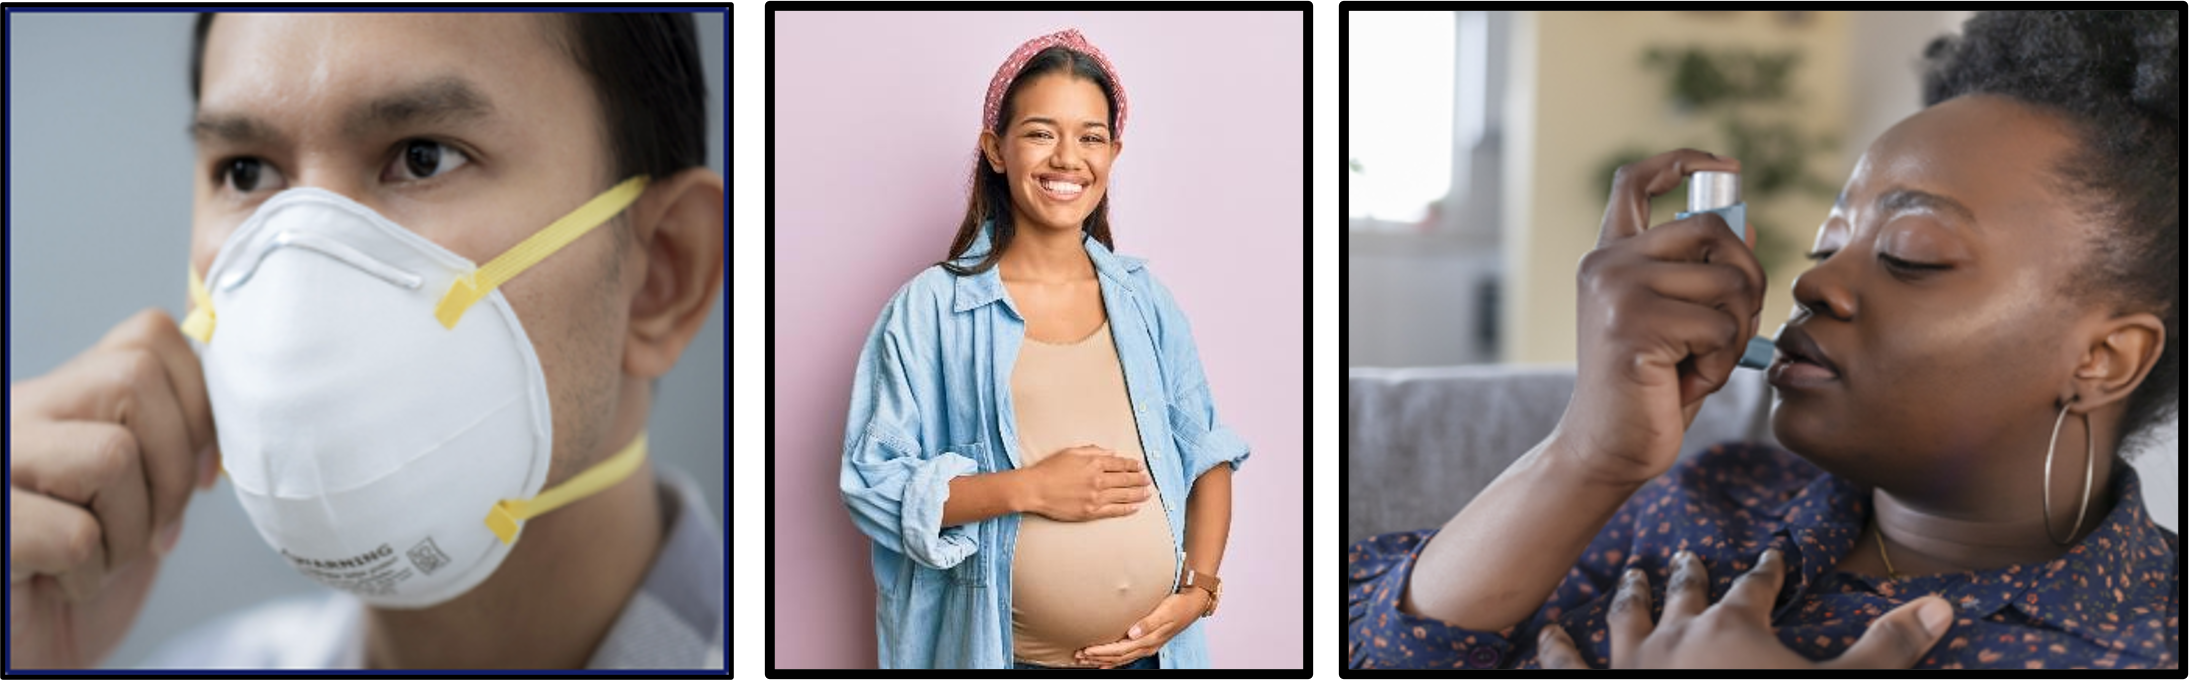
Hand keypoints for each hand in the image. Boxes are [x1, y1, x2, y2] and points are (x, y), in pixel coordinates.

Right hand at [10, 309, 218, 668]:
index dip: (200, 401)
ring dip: (131, 527)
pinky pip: (73, 533)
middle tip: (155, 525)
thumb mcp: (141, 489)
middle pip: (135, 376)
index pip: (150, 333)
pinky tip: (65, 582)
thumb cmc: (86, 570)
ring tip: (103, 555)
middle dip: (173, 465)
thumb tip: (246, 400)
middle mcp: (18, 413)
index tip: (202, 472)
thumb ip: (171, 435)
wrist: (33, 648)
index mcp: (61, 397)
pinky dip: (91, 572)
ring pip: (110, 453)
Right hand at [1022, 445, 1150, 521]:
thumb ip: (1093, 451)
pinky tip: (1135, 507)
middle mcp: (1098, 480)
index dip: (1133, 465)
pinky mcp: (1091, 512)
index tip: (1141, 466)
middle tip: (1148, 480)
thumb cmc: (1050, 469)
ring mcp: (1096, 498)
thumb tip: (1111, 453)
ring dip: (1138, 494)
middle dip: (1140, 479)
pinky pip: (1114, 511)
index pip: (1120, 464)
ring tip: (1148, 493)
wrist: (1035, 489)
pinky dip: (1127, 509)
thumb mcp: (1071, 452)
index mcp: (1094, 463)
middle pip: (1126, 479)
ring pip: (1124, 495)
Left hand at [1075, 591, 1207, 667]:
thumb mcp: (1165, 612)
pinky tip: (1103, 664)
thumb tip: (1132, 633)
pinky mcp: (1146, 642)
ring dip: (1102, 660)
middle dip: (1097, 658)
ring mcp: (1146, 646)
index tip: (1085, 650)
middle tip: (1078, 656)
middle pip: (1117, 658)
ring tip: (1084, 660)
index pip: (1120, 650)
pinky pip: (1126, 656)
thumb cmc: (1178, 605)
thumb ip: (1148, 623)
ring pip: (1120, 659)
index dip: (1101, 652)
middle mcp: (1146, 646)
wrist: (1192, 604)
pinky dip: (1113, 661)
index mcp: (1148, 640)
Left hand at [1537, 549, 1954, 668]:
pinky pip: (1570, 670)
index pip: (1756, 587)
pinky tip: (1546, 635)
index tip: (1772, 551)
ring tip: (1628, 575)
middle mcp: (1675, 636)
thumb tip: (1939, 606)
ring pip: (1627, 619)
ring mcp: (1631, 667)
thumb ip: (1886, 650)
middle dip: (1690, 573)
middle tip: (1686, 553)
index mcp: (1733, 628)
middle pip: (1686, 595)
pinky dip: (1558, 652)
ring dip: (1628, 596)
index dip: (1767, 568)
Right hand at [1558, 149, 1764, 486]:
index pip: (1635, 181)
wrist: (1606, 449)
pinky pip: (1720, 326)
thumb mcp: (1681, 321)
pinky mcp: (1635, 326)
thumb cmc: (1648, 389)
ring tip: (1700, 362)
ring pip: (1729, 282)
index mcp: (1610, 257)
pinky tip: (1688, 382)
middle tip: (1732, 327)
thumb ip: (1704, 274)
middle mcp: (1607, 264)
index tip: (1725, 169)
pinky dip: (1721, 362)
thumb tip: (1749, 226)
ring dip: (1735, 332)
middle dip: (1747, 278)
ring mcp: (1618, 291)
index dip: (1683, 162)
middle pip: (1715, 230)